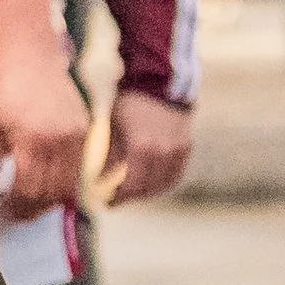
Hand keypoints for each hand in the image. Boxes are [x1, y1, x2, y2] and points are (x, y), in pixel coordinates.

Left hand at [0, 43, 89, 217]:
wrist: (29, 54)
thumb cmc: (2, 87)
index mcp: (34, 142)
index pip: (30, 190)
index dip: (17, 208)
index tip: (3, 213)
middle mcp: (61, 143)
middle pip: (54, 193)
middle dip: (34, 209)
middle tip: (17, 213)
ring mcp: (78, 137)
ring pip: (70, 183)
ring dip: (50, 198)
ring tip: (30, 200)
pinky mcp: (86, 130)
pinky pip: (77, 167)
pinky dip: (63, 180)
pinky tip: (46, 179)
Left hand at [99, 88, 191, 202]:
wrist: (158, 81)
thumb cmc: (129, 102)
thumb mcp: (113, 127)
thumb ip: (109, 156)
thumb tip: (98, 179)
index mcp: (141, 148)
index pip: (132, 185)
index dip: (120, 197)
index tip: (107, 202)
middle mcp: (163, 153)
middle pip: (148, 188)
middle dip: (132, 196)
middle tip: (118, 198)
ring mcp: (178, 151)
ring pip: (165, 184)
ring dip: (149, 191)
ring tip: (133, 192)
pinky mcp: (186, 148)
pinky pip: (176, 174)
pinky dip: (164, 182)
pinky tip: (152, 183)